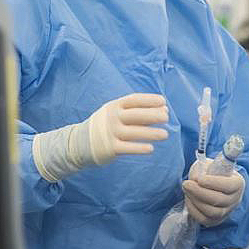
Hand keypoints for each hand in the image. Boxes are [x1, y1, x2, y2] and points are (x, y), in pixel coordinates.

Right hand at [33, 93, 167, 181]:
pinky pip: (127, 148)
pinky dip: (139, 148)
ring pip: (134, 132)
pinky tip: (151, 148)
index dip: (149, 100)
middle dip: (152, 115)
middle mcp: (112, 117)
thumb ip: (136, 112)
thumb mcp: (116, 113)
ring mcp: (110, 132)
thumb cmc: (105, 125)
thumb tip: (162, 110)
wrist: (80, 142)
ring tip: (165, 134)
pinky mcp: (110, 148)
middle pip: (135, 115)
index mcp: (114, 105)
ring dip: (151, 133)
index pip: (134, 100)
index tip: (163, 101)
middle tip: (167, 117)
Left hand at [182, 159, 244, 226]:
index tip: (200, 179)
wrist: (209, 182)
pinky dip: (194, 210)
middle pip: (219, 200)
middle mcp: (235, 199)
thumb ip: (202, 169)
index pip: (229, 186)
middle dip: (200, 192)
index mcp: (237, 183)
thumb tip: (195, 179)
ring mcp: (227, 212)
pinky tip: (188, 199)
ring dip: (196, 201)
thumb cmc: (209, 171)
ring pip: (212, 212)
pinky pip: (204, 220)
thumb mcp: (207, 164)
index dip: (214, 183)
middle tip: (186, 184)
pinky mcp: (216, 220)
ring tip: (186, 189)